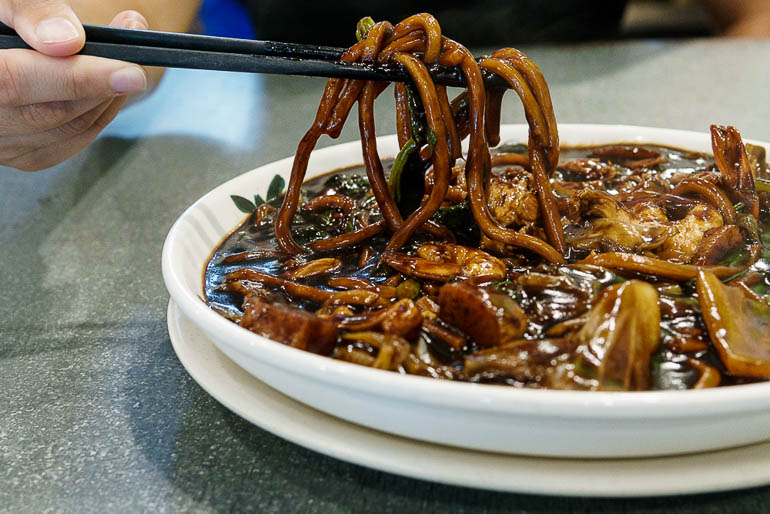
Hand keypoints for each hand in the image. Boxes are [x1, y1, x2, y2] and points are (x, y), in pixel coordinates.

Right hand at [0, 2, 149, 170]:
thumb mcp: (3, 1)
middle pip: (50, 112)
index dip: (77, 79)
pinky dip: (98, 115)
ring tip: (125, 61)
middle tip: (135, 53)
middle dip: (103, 83)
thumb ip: (31, 12)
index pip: (16, 83)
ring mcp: (0, 143)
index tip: (128, 72)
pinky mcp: (21, 154)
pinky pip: (70, 142)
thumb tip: (68, 41)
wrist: (1, 45)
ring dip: (108, 97)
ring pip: (67, 130)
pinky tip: (108, 88)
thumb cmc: (1, 21)